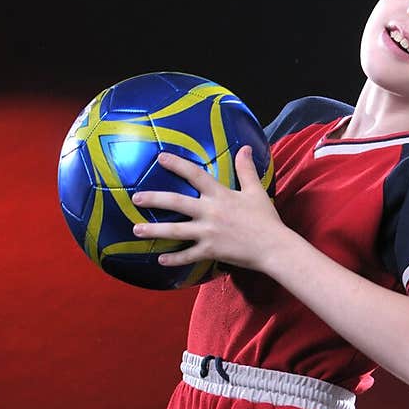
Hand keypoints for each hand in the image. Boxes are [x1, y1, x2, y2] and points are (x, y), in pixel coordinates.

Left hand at [131, 147, 284, 273]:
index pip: (195, 174)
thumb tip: (246, 148)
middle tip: (135, 197)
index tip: (160, 158)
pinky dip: (174, 259)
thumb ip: (246, 169)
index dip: (177, 164)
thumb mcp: (256, 191)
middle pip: (176, 202)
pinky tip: (160, 260)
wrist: (274, 247)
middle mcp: (210, 212)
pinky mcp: (211, 251)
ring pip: (175, 231)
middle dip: (154, 199)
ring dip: (154, 230)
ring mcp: (208, 233)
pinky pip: (188, 256)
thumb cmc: (266, 219)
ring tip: (137, 230)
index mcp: (220, 195)